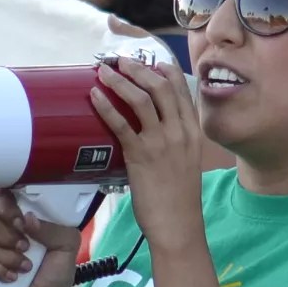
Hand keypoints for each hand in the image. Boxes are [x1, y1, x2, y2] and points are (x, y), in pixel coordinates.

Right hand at [0, 190, 81, 286]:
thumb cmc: (56, 273)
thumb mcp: (68, 247)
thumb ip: (55, 228)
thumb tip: (28, 219)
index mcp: (23, 219)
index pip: (4, 198)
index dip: (7, 206)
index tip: (20, 222)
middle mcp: (4, 230)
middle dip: (8, 236)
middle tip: (26, 248)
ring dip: (6, 256)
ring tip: (24, 268)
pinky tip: (11, 278)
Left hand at [88, 56, 206, 244]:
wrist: (178, 226)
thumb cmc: (179, 199)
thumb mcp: (186, 162)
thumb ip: (175, 141)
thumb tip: (153, 128)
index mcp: (192, 132)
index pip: (181, 90)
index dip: (164, 70)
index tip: (150, 60)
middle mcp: (179, 132)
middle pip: (160, 87)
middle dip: (139, 68)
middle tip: (121, 61)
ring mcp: (161, 143)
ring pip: (140, 99)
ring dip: (120, 81)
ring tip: (104, 72)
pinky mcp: (141, 156)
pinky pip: (120, 124)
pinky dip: (106, 106)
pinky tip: (95, 96)